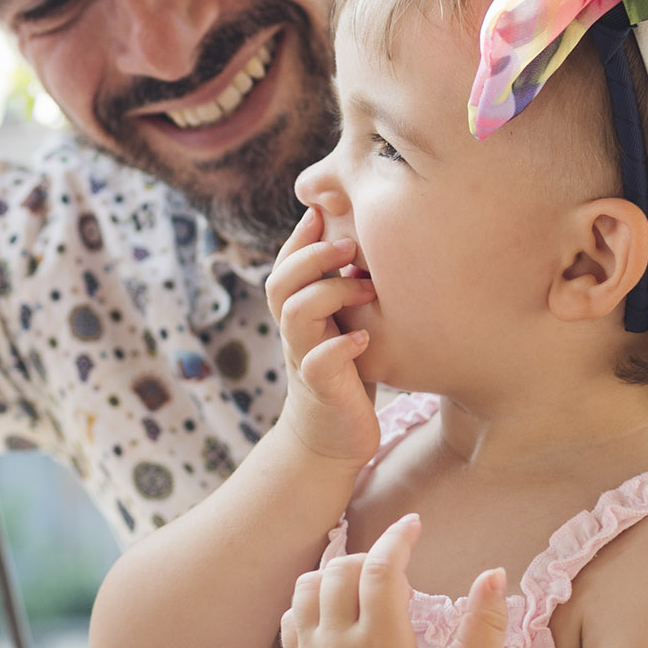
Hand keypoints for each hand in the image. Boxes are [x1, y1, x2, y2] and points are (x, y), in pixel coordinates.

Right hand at [265, 207, 381, 465]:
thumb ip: (343, 286)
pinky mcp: (322, 387)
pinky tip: (366, 338)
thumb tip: (363, 235)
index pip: (286, 265)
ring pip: (295, 313)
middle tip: (351, 245)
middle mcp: (295, 332)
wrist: (330, 438)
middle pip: (280, 282)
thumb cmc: (345, 372)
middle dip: (311, 256)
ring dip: (330, 293)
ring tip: (368, 289)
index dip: (299, 237)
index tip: (323, 209)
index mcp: (298, 312)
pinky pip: (319, 362)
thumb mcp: (343, 323)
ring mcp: (305, 358)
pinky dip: (341, 346)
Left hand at [283, 513, 508, 647]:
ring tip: (370, 591)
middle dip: (371, 558)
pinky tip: (344, 614)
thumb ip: (485, 623)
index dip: (399, 538)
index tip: (414, 524)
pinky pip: (291, 616)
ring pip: (307, 587)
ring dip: (337, 576)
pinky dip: (313, 603)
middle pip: (340, 570)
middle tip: (398, 574)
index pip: (381, 569)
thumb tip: (496, 571)